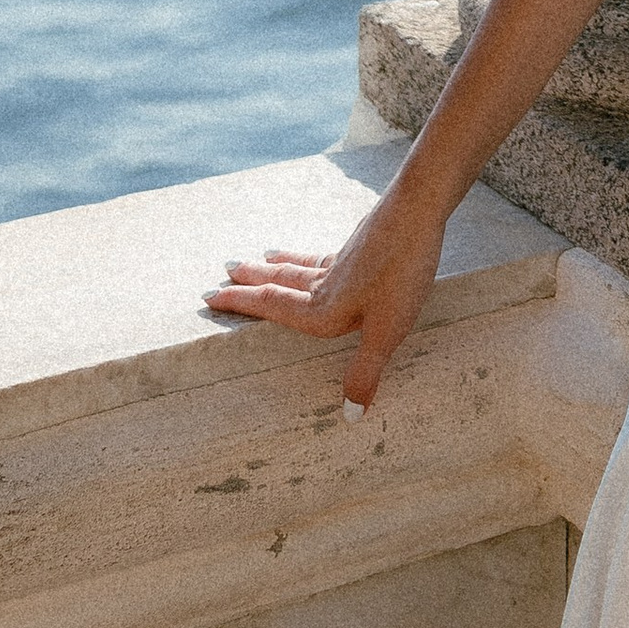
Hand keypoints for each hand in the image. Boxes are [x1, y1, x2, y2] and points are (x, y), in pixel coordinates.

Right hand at [202, 181, 446, 410]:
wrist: (418, 211)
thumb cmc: (402, 272)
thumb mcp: (387, 330)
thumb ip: (364, 372)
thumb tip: (347, 416)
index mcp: (323, 308)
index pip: (271, 306)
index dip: (241, 304)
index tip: (210, 297)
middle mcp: (326, 284)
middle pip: (279, 281)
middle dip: (251, 281)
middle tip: (224, 273)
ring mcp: (343, 260)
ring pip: (299, 266)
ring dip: (276, 265)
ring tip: (258, 257)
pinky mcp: (361, 245)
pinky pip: (323, 256)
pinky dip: (309, 257)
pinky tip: (319, 257)